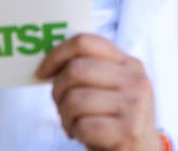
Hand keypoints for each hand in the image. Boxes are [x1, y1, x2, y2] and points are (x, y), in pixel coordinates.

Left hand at [35, 33, 161, 150]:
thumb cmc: (116, 121)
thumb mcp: (111, 90)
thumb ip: (90, 72)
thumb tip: (49, 64)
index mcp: (129, 64)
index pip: (86, 42)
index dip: (57, 54)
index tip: (42, 72)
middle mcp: (135, 79)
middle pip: (76, 69)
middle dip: (58, 90)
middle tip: (60, 106)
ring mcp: (134, 104)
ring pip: (76, 99)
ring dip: (65, 116)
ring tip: (73, 124)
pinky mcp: (129, 130)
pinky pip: (83, 125)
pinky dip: (75, 132)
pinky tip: (82, 135)